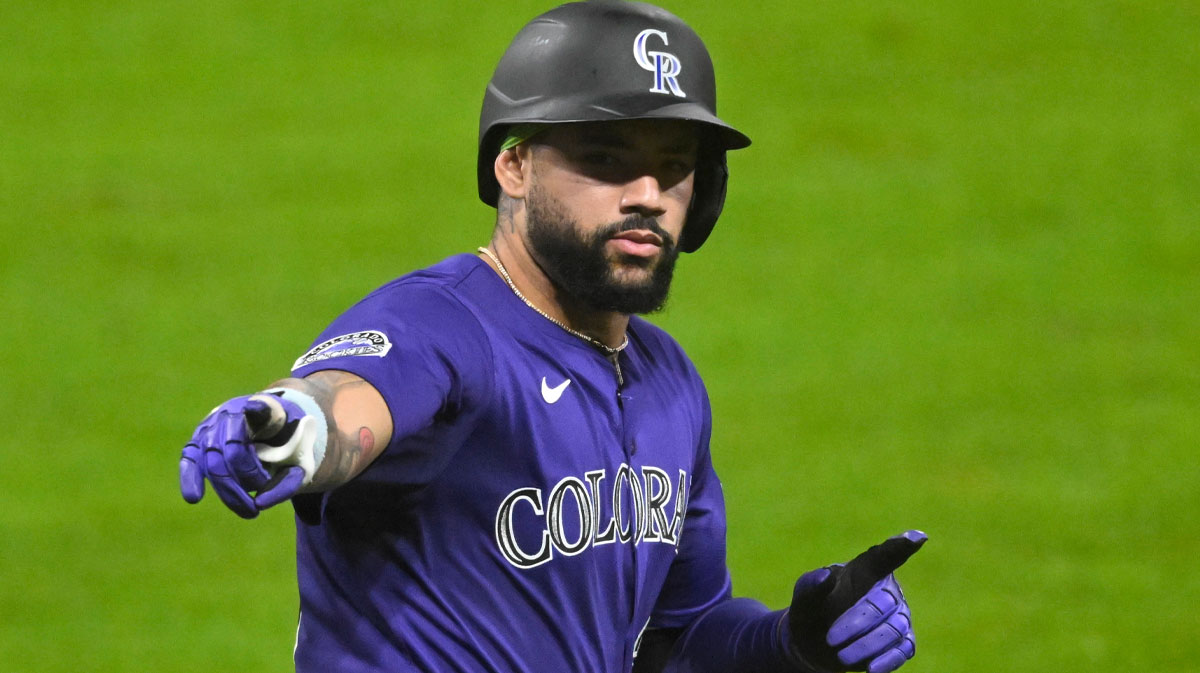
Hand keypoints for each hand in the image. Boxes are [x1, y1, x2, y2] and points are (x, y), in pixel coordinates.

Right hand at [179, 393, 307, 517]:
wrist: (268, 422)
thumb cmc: (286, 439)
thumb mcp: (300, 452)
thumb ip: (291, 475)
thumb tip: (260, 503)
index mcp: (263, 407)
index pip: (259, 408)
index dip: (256, 408)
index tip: (254, 407)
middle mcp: (232, 413)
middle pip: (234, 450)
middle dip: (249, 478)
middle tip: (264, 493)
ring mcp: (211, 427)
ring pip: (213, 462)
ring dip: (230, 491)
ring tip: (251, 511)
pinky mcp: (197, 443)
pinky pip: (189, 460)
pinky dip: (190, 478)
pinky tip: (194, 497)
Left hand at [787, 530, 926, 672]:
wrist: (812, 643)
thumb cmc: (812, 610)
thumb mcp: (804, 596)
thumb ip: (812, 584)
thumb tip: (826, 576)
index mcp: (865, 570)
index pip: (885, 556)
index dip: (901, 546)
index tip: (918, 537)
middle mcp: (887, 590)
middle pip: (884, 603)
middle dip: (857, 622)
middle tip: (830, 639)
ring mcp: (898, 616)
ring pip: (894, 629)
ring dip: (867, 645)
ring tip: (841, 657)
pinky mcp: (902, 641)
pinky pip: (904, 649)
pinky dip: (889, 660)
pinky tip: (872, 670)